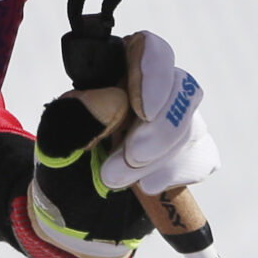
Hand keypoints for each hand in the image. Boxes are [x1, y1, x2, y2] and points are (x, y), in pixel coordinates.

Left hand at [12, 33, 217, 257]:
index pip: (150, 48)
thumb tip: (109, 104)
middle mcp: (150, 88)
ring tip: (116, 179)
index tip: (142, 111)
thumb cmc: (64, 166)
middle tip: (128, 159)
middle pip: (180, 88)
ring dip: (159, 158)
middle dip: (158, 130)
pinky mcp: (189, 151)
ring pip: (191, 125)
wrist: (74, 209)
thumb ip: (73, 120)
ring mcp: (174, 120)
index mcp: (116, 70)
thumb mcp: (54, 144)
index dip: (154, 73)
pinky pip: (203, 155)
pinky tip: (148, 185)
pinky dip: (177, 173)